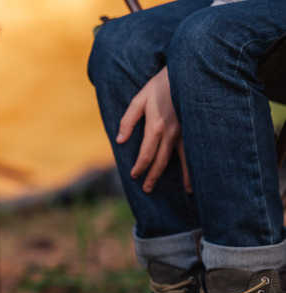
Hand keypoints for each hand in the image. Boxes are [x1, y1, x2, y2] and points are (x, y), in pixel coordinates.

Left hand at [116, 67, 190, 192]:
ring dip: (184, 177)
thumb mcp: (138, 99)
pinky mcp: (196, 128)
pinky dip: (198, 165)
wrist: (188, 71)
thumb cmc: (160, 85)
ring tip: (187, 192)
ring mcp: (187, 131)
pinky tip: (201, 174)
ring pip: (184, 160)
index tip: (134, 176)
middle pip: (162, 161)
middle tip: (148, 189)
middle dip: (154, 176)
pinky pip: (196, 151)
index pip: (146, 155)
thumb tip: (120, 141)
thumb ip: (128, 120)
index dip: (139, 168)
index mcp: (155, 126)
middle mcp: (172, 133)